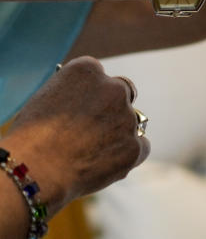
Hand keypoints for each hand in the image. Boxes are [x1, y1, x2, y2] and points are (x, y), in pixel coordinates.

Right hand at [0, 57, 148, 214]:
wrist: (32, 170)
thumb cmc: (29, 139)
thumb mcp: (45, 101)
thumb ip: (73, 95)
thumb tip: (85, 102)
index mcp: (87, 70)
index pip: (98, 76)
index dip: (89, 94)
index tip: (82, 107)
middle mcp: (114, 88)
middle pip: (122, 92)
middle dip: (111, 107)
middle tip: (96, 127)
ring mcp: (127, 117)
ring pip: (130, 123)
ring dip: (116, 134)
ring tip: (87, 155)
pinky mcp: (134, 145)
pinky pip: (141, 147)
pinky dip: (128, 155)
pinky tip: (105, 165)